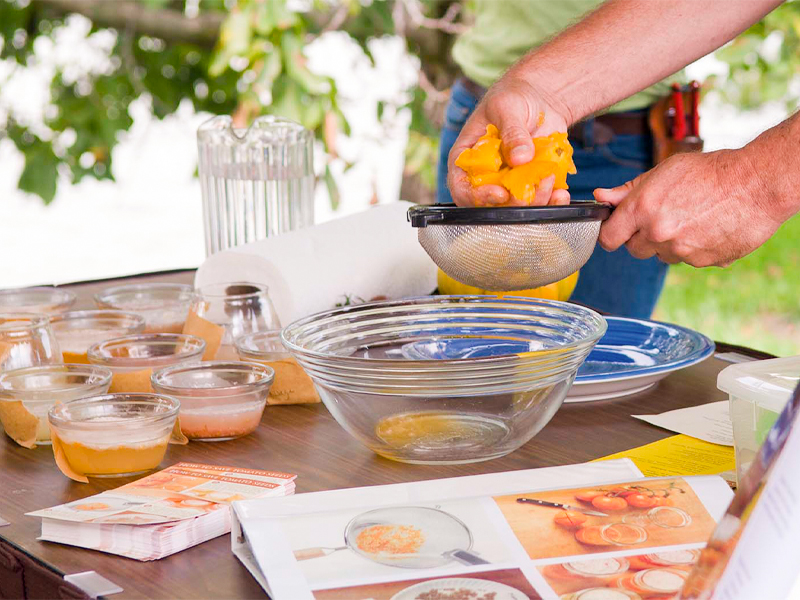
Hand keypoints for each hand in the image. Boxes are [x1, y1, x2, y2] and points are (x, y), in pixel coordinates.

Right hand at [447, 77, 571, 206]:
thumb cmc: (512, 97)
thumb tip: (520, 158)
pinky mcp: (531, 184)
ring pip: (517, 207)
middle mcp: (485, 176)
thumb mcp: (507, 108)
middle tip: (532, 186)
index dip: (478, 197)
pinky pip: (539, 201)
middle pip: (490, 205)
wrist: (540, 99)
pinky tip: (560, 193)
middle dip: (513, 202)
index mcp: (467, 159)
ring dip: (535, 200)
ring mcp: (508, 182)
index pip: (462, 188)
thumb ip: (512, 132)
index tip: (500, 193)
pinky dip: (551, 201)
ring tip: (549, 178)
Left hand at [595, 150, 782, 266]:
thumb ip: (628, 190)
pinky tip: (707, 227)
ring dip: (669, 243)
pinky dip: (694, 248)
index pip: (608, 238)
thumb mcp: (663, 172)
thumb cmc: (710, 172)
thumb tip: (601, 196)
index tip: (618, 229)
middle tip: (663, 216)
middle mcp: (658, 234)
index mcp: (642, 209)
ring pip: (662, 255)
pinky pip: (688, 260)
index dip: (612, 233)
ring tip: (691, 218)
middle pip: (634, 249)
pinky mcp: (703, 262)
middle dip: (642, 236)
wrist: (757, 183)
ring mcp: (681, 251)